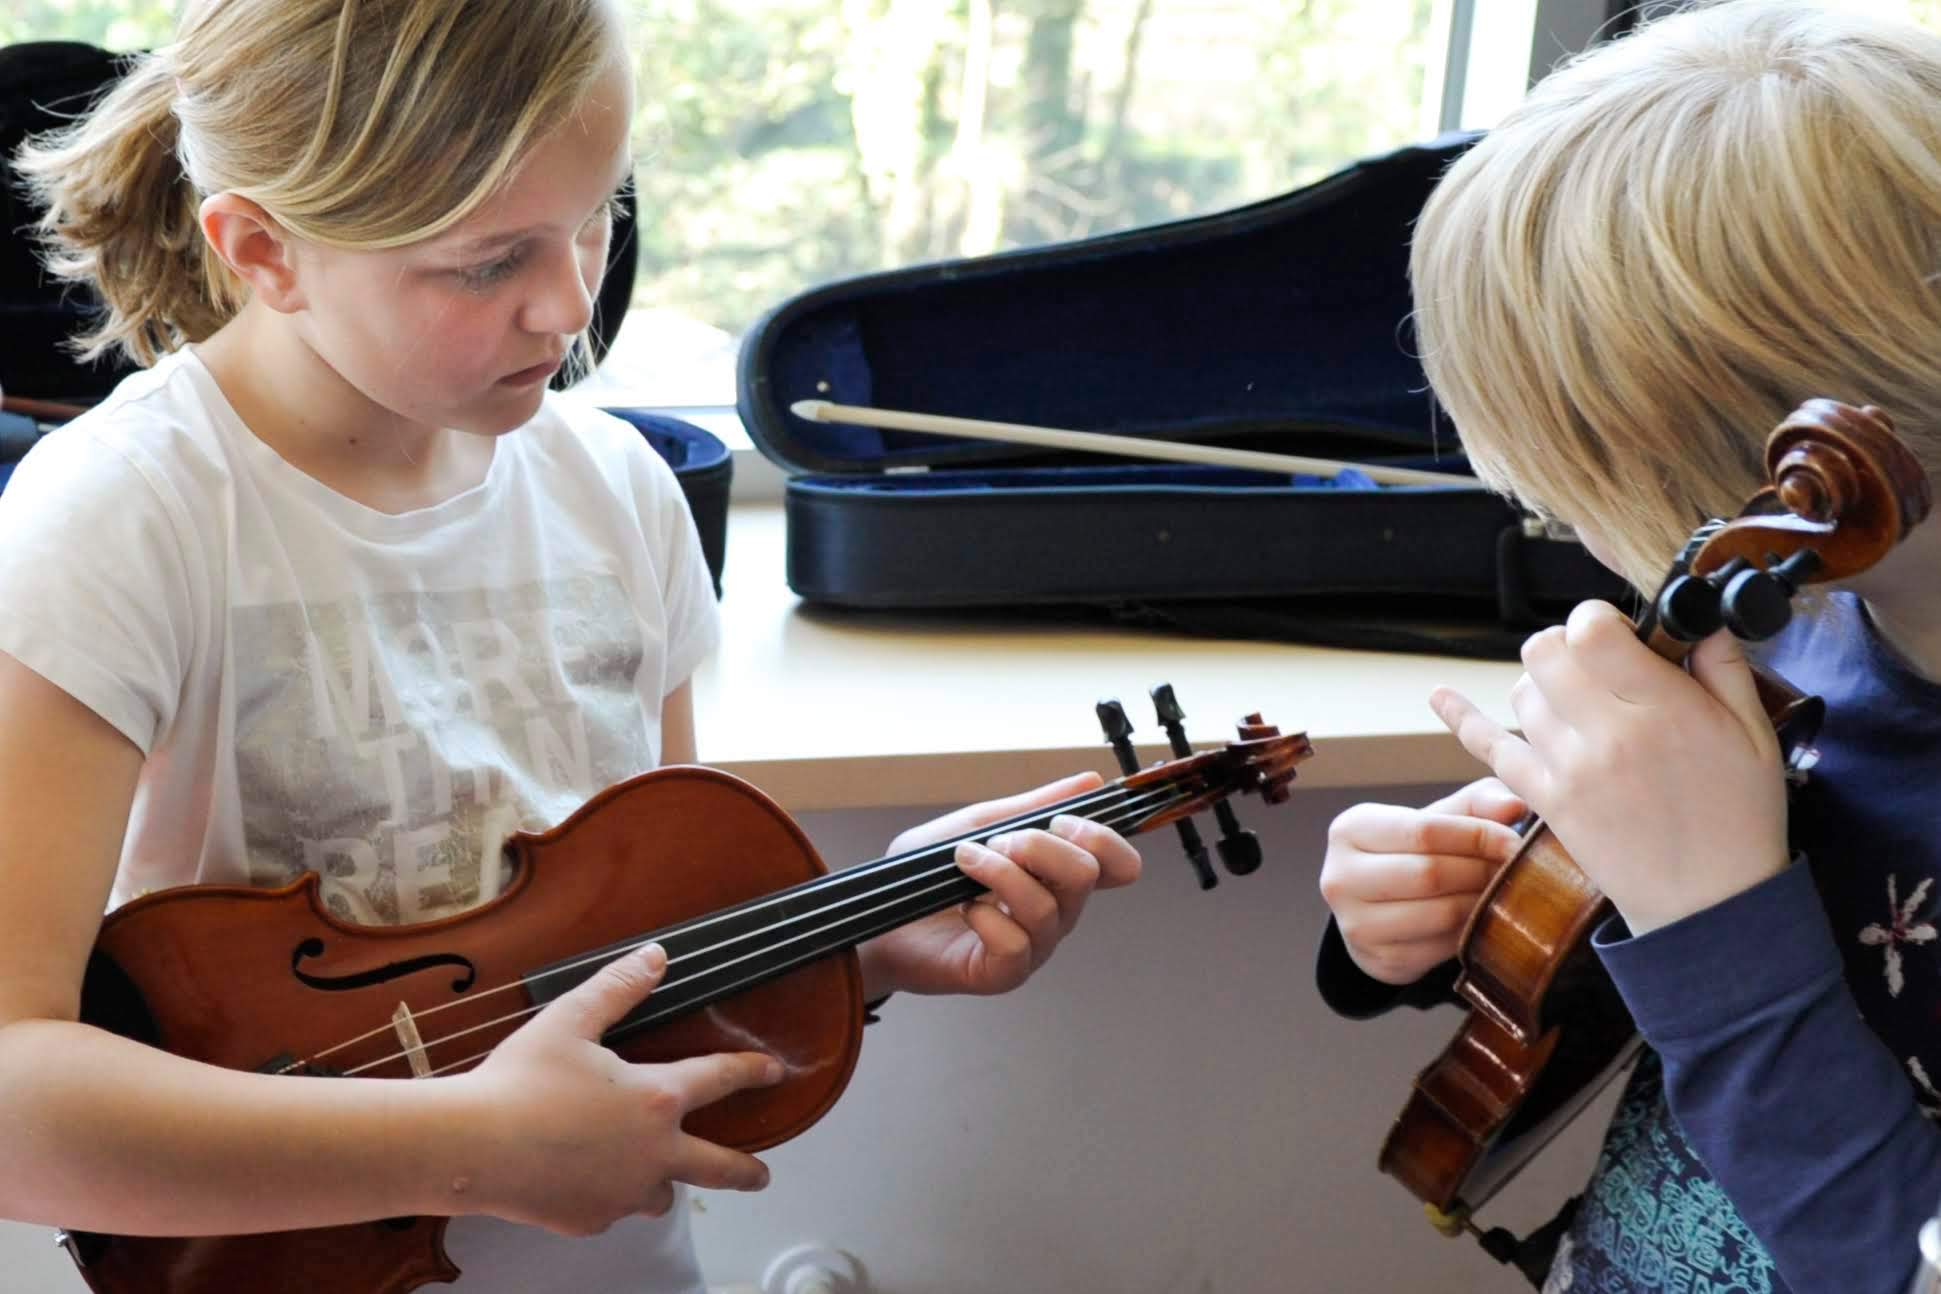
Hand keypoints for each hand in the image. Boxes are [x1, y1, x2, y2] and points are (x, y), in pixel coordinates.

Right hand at [455, 944, 783, 1235]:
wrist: (473, 1148)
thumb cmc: (520, 1081)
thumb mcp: (570, 1020)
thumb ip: (618, 987)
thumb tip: (656, 956)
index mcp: (656, 1097)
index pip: (719, 1079)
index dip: (751, 1071)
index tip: (775, 1071)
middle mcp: (652, 1151)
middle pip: (718, 1166)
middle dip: (746, 1171)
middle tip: (762, 1175)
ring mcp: (622, 1192)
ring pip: (660, 1193)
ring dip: (662, 1181)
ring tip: (653, 1173)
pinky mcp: (589, 1220)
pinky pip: (611, 1209)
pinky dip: (608, 1196)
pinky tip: (584, 1180)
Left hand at [858, 772, 1141, 997]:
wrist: (876, 915)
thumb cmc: (924, 875)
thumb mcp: (977, 825)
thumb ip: (1032, 806)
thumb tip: (1090, 781)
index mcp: (1057, 877)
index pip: (1118, 865)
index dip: (1104, 839)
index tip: (1062, 820)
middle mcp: (1055, 913)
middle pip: (1086, 876)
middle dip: (1040, 845)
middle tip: (1000, 841)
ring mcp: (1033, 947)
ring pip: (1049, 908)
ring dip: (1001, 873)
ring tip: (965, 863)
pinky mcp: (1003, 974)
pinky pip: (1017, 945)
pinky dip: (987, 917)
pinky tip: (965, 909)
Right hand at [1319, 777, 1527, 984]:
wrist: (1377, 906)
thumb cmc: (1412, 853)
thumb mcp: (1436, 819)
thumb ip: (1475, 804)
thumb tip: (1514, 806)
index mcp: (1349, 830)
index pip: (1424, 831)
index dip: (1478, 835)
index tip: (1514, 840)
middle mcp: (1341, 878)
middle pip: (1430, 874)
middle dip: (1482, 870)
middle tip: (1514, 868)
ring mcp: (1356, 924)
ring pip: (1440, 913)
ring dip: (1481, 903)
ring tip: (1500, 891)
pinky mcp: (1380, 959)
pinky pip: (1442, 948)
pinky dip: (1470, 932)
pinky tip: (1479, 917)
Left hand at [1429, 600, 1789, 935]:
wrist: (1710, 905)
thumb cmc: (1739, 818)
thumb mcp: (1754, 735)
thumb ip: (1722, 668)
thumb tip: (1699, 616)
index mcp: (1661, 709)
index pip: (1591, 630)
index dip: (1597, 619)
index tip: (1617, 635)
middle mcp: (1605, 734)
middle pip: (1544, 652)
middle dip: (1566, 646)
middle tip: (1594, 666)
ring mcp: (1567, 768)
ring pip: (1522, 693)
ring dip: (1543, 686)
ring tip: (1577, 703)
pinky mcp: (1544, 800)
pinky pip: (1489, 747)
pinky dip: (1462, 718)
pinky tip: (1439, 696)